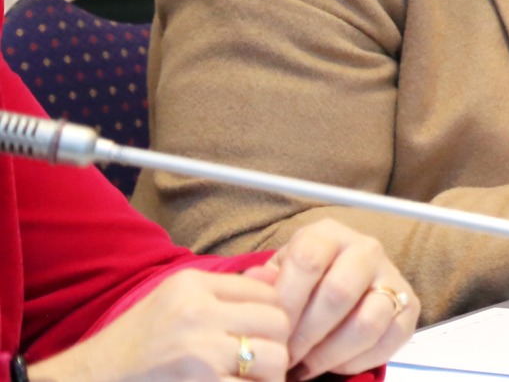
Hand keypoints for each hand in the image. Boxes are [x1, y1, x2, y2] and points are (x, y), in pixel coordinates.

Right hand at [28, 268, 289, 381]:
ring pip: (274, 358)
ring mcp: (199, 353)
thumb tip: (276, 276)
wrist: (92, 378)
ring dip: (271, 373)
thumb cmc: (138, 340)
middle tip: (264, 359)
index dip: (274, 314)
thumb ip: (226, 288)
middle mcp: (198, 313)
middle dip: (278, 343)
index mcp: (193, 285)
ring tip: (254, 378)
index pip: (268, 291)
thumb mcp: (174, 298)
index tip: (263, 332)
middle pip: (278, 323)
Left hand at [254, 218, 416, 380]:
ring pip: (367, 322)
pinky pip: (387, 341)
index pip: (308, 259)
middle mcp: (366, 249)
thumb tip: (257, 282)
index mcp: (328, 235)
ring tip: (306, 366)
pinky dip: (355, 361)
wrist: (337, 289)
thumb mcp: (278, 275)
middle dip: (306, 334)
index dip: (287, 301)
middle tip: (286, 357)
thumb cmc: (302, 284)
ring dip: (330, 353)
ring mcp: (392, 277)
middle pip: (339, 293)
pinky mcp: (410, 307)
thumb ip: (266, 282)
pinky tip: (333, 364)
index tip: (271, 331)